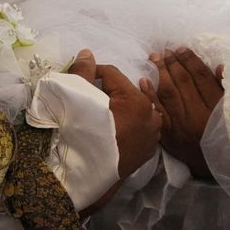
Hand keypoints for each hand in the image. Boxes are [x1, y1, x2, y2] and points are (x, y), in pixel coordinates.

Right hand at [69, 49, 161, 178]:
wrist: (82, 177)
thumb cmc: (79, 136)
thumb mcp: (78, 99)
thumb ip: (83, 72)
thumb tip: (87, 53)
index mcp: (137, 101)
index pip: (112, 74)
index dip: (93, 72)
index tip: (80, 76)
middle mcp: (151, 117)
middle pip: (126, 91)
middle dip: (108, 89)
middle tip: (89, 95)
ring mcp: (152, 137)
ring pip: (136, 109)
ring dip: (121, 106)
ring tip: (101, 110)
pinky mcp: (148, 152)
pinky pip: (140, 127)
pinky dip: (128, 122)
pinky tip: (113, 126)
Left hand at [148, 47, 223, 178]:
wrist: (220, 168)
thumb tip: (219, 67)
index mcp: (216, 108)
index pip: (201, 77)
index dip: (190, 60)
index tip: (182, 49)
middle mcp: (197, 115)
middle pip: (182, 82)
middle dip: (172, 63)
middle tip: (165, 50)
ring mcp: (181, 125)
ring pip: (168, 93)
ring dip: (160, 73)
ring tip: (155, 58)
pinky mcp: (169, 135)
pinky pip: (157, 111)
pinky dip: (149, 95)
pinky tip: (143, 81)